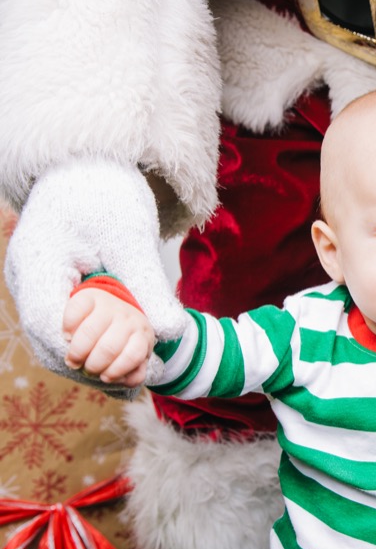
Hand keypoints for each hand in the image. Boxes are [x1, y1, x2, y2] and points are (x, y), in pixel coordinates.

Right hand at [4, 158, 183, 396]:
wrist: (91, 164)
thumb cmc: (107, 191)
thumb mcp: (132, 236)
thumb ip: (149, 286)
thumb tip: (173, 334)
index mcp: (35, 265)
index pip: (50, 326)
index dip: (88, 356)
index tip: (130, 372)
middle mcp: (28, 282)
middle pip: (52, 345)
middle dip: (95, 369)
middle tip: (140, 384)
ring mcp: (39, 287)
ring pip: (61, 342)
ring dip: (98, 362)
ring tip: (141, 377)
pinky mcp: (57, 289)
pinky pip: (72, 328)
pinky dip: (99, 345)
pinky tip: (132, 356)